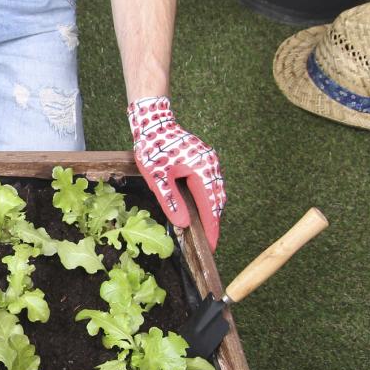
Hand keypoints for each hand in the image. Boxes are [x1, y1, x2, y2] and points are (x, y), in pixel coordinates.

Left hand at [128, 96, 225, 251]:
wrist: (155, 123)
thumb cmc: (153, 149)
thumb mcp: (157, 179)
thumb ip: (170, 201)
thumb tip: (182, 224)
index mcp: (202, 171)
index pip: (210, 207)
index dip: (211, 229)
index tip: (211, 246)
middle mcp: (211, 167)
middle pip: (217, 201)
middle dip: (213, 223)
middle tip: (208, 243)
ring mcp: (211, 162)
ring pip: (216, 193)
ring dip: (211, 212)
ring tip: (205, 231)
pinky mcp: (206, 161)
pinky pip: (211, 184)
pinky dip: (208, 200)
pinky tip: (201, 210)